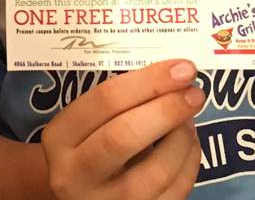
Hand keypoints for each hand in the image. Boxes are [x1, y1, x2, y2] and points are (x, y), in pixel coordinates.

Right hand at [40, 59, 204, 199]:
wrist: (78, 195)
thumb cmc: (86, 145)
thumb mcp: (84, 122)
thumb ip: (118, 101)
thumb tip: (172, 75)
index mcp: (60, 138)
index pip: (105, 101)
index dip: (148, 81)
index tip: (181, 68)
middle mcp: (76, 175)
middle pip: (125, 136)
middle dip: (167, 109)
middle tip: (194, 91)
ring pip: (157, 170)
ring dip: (183, 137)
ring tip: (189, 117)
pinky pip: (175, 192)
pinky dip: (190, 162)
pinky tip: (188, 142)